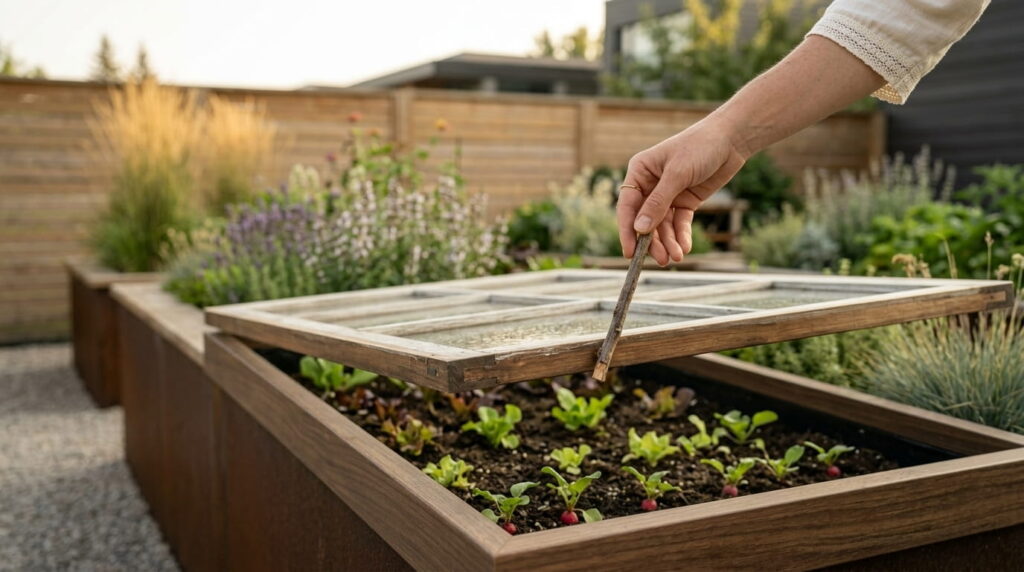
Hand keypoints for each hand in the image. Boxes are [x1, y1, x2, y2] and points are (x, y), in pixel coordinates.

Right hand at [618, 120, 747, 264]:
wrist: (731, 140)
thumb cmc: (700, 147)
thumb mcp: (677, 174)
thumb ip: (658, 202)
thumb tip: (640, 229)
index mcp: (640, 172)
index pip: (627, 206)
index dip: (627, 230)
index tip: (629, 253)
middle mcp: (650, 185)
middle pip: (645, 220)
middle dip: (652, 241)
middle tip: (661, 259)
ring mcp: (668, 195)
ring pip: (662, 225)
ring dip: (668, 242)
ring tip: (677, 257)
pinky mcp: (685, 201)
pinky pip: (679, 223)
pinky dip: (681, 236)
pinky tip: (685, 247)